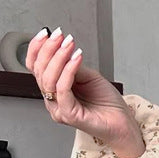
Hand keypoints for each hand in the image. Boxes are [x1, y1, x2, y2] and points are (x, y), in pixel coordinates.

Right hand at [26, 26, 143, 153]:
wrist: (123, 124)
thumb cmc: (108, 104)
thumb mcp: (88, 77)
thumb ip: (72, 65)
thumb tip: (62, 50)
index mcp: (55, 90)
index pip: (36, 67)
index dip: (37, 48)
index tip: (46, 33)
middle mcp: (54, 101)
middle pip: (40, 71)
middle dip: (49, 49)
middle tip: (60, 36)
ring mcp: (59, 109)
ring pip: (48, 80)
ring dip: (59, 57)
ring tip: (69, 45)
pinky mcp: (69, 115)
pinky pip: (62, 90)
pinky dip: (68, 71)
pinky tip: (76, 59)